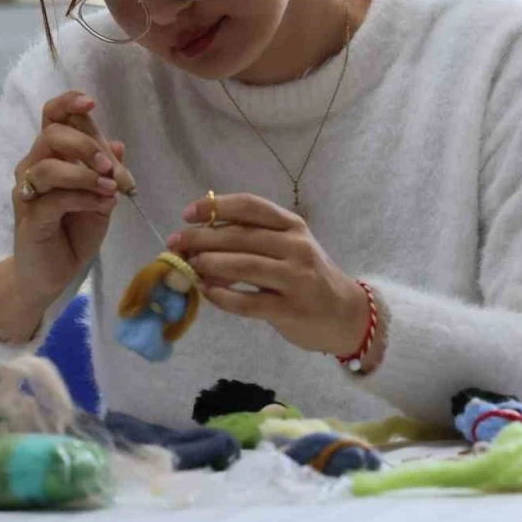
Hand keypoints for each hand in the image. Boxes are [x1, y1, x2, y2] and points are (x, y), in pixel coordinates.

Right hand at [11, 91, 127, 300]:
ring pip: (47, 167)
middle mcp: (33, 166)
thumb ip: (106, 170)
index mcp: (51, 154)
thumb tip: (118, 143)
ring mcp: (27, 192)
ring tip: (110, 189)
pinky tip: (104, 205)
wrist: (52, 272)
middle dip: (85, 145)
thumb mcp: (100, 195)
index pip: (52, 116)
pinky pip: (54, 200)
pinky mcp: (30, 218)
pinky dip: (84, 198)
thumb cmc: (74, 229)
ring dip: (84, 175)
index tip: (91, 102)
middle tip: (109, 167)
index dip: (68, 103)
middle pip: (50, 135)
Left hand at [167, 193, 369, 357]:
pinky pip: (248, 302)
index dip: (216, 206)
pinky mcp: (291, 310)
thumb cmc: (309, 276)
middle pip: (240, 237)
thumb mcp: (291, 246)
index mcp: (293, 226)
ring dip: (209, 265)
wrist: (346, 314)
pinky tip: (206, 292)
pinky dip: (223, 297)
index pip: (251, 206)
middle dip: (202, 239)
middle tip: (176, 244)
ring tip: (188, 267)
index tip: (188, 214)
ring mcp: (295, 279)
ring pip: (242, 267)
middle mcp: (296, 247)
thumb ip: (255, 237)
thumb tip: (203, 232)